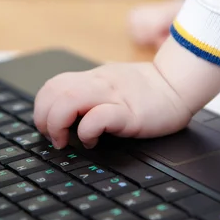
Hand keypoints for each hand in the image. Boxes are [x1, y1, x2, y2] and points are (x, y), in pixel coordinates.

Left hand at [34, 37, 219, 148]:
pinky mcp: (129, 112)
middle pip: (54, 92)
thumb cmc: (145, 92)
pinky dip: (86, 132)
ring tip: (65, 141)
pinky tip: (91, 141)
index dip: (41, 107)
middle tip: (53, 137)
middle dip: (44, 119)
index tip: (46, 126)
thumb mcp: (110, 86)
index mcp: (91, 78)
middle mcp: (98, 83)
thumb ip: (88, 95)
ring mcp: (113, 96)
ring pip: (69, 101)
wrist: (178, 85)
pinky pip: (98, 117)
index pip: (53, 85)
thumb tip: (63, 115)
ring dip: (58, 124)